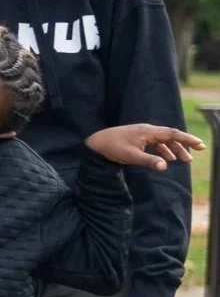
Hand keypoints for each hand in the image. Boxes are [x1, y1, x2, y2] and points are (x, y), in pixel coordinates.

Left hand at [85, 123, 202, 170]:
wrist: (96, 142)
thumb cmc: (112, 148)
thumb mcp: (131, 156)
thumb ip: (148, 161)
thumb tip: (165, 166)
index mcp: (148, 132)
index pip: (172, 134)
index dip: (187, 139)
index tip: (200, 144)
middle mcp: (147, 130)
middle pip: (170, 136)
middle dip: (184, 144)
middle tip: (197, 151)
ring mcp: (142, 133)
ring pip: (163, 140)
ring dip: (174, 149)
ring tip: (185, 159)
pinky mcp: (138, 138)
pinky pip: (156, 143)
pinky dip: (164, 150)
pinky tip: (167, 158)